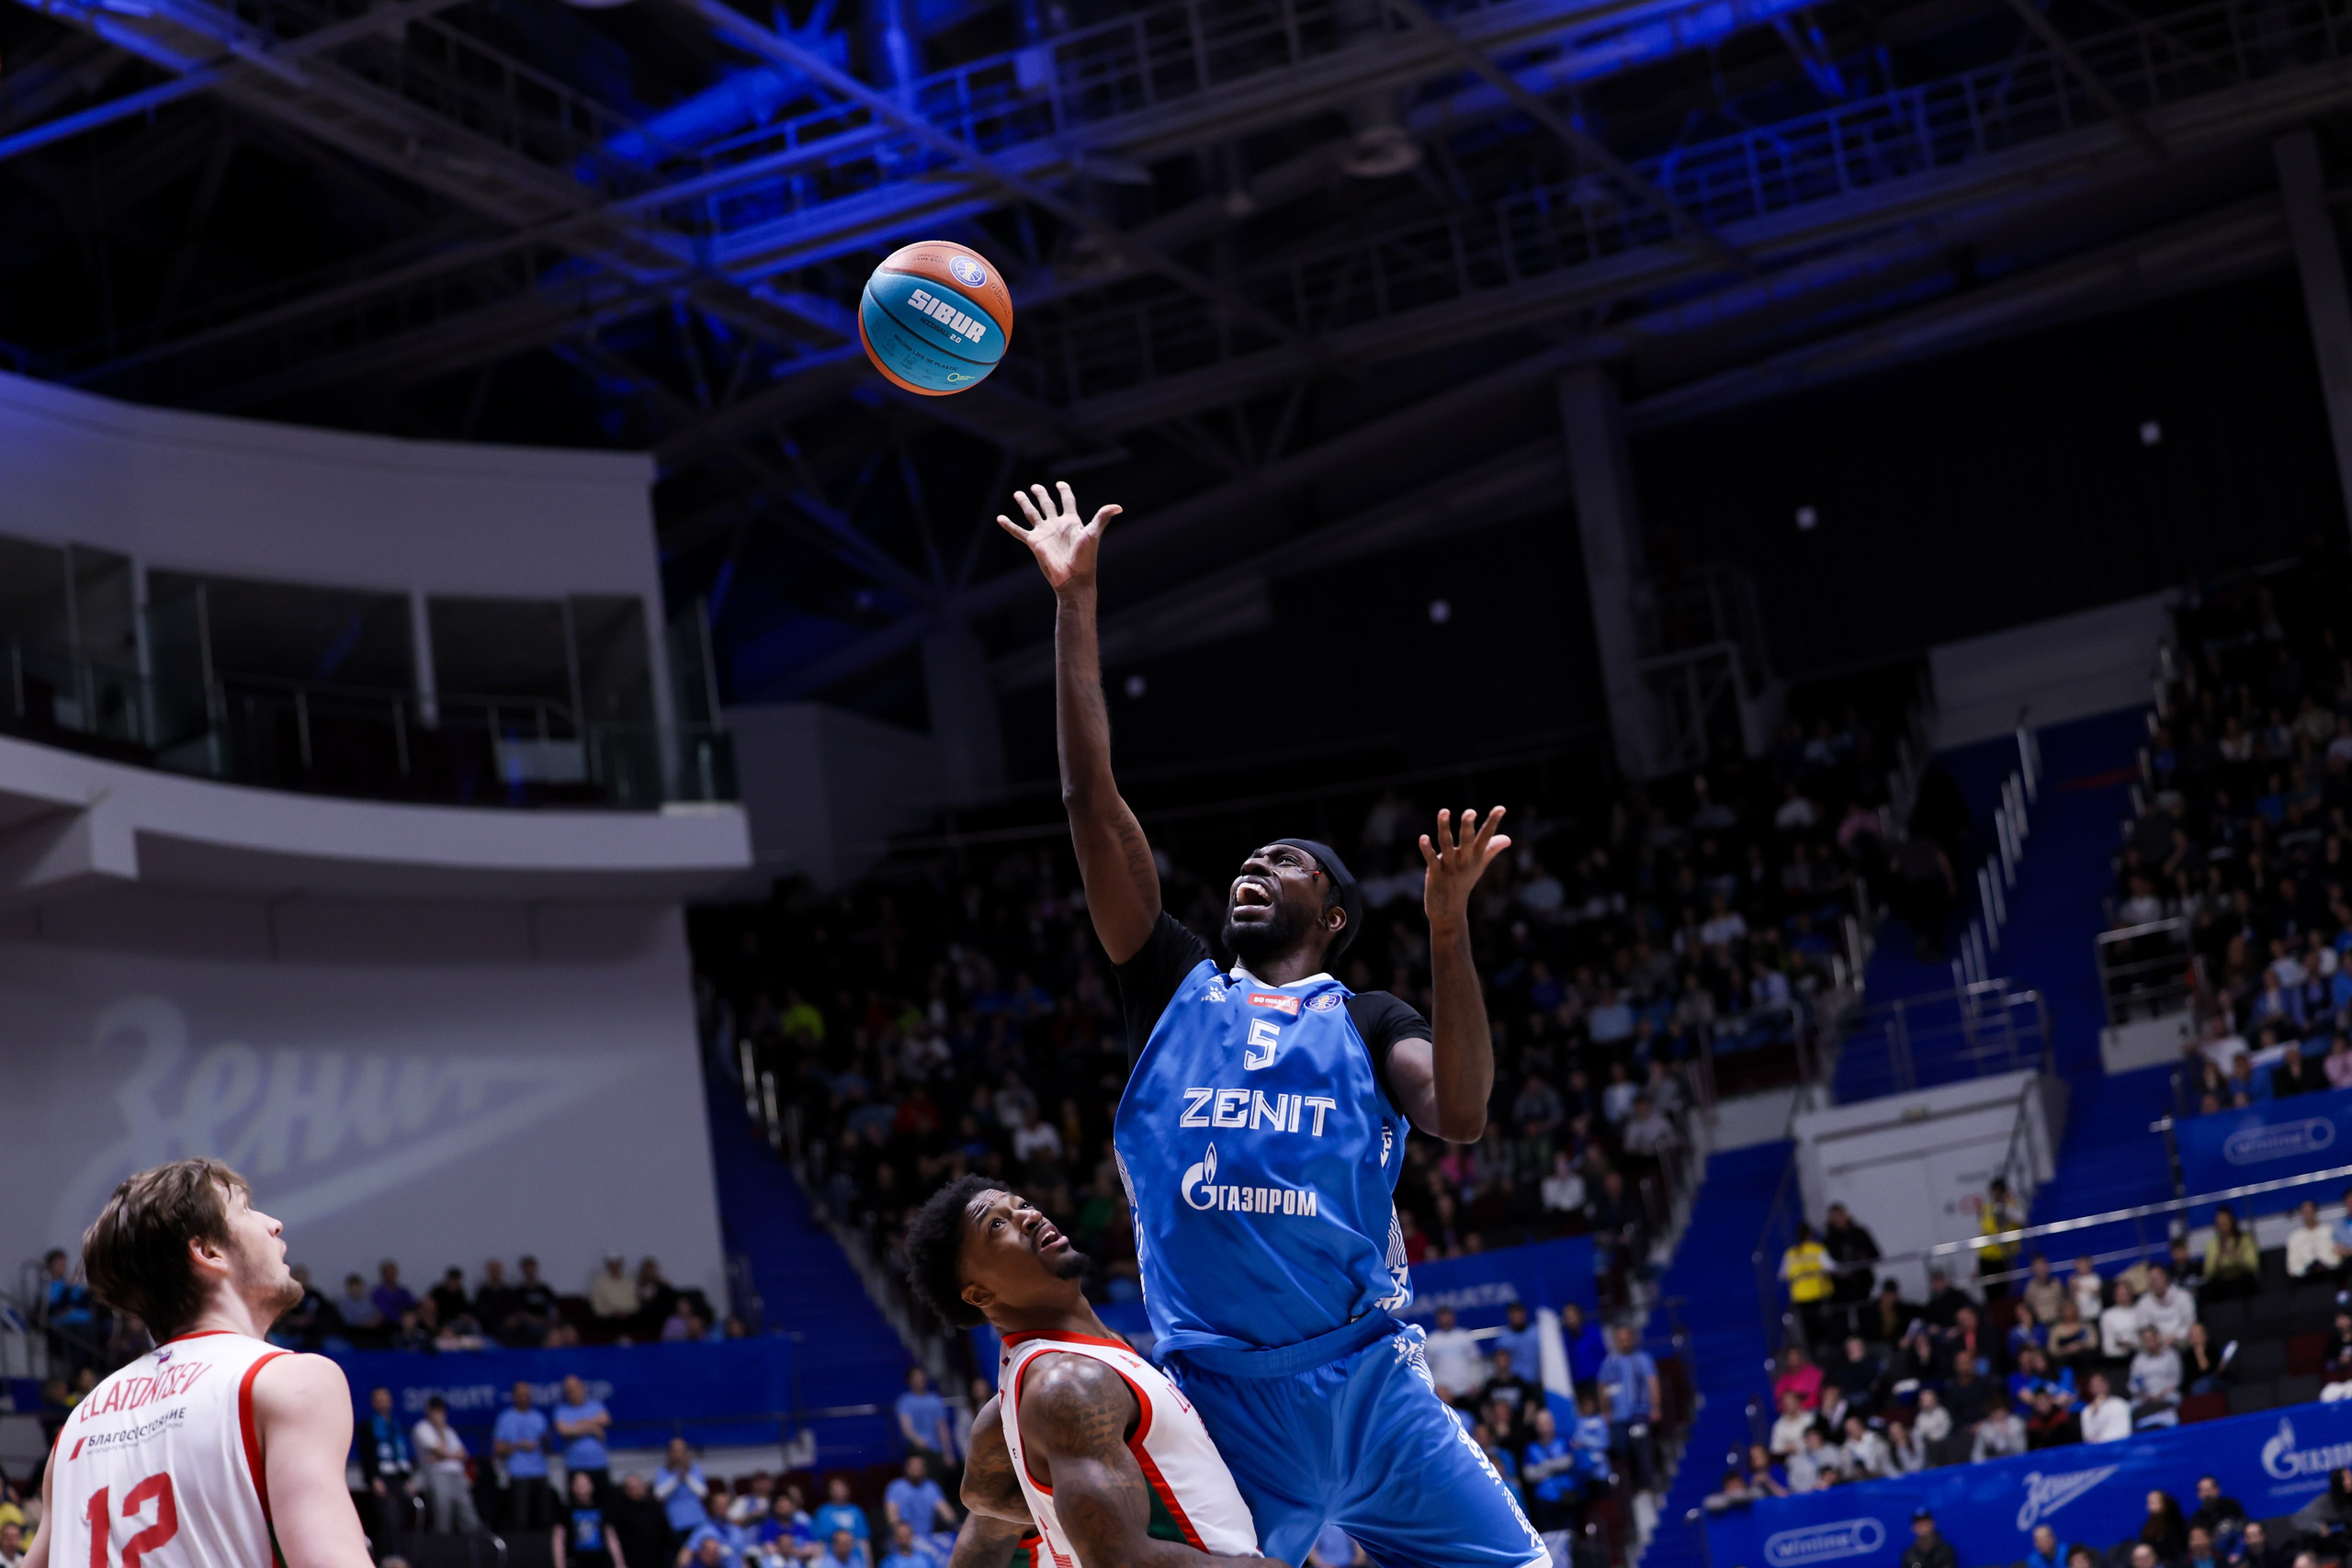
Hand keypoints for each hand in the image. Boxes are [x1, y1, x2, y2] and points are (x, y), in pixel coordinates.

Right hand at [997, 481, 1120, 591]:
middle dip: (1042, 495)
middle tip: (1035, 486)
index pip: (1067, 501)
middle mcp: (1057, 525)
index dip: (1064, 492)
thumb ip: (1102, 518)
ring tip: (1018, 493)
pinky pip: (1019, 532)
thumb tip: (1118, 507)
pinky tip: (1000, 518)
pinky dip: (1010, 525)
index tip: (1060, 484)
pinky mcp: (1034, 543)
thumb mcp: (1093, 534)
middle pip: (1047, 505)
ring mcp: (1044, 533)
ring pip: (1032, 514)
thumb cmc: (1085, 558)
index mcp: (1071, 522)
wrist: (1073, 579)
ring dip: (1025, 504)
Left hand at [1420, 806, 1509, 929]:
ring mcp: (1450, 867)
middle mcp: (1464, 861)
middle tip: (1470, 812)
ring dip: (1444, 828)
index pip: (1486, 837)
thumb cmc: (1464, 883)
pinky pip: (1431, 859)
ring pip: (1446, 845)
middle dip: (1468, 826)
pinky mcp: (1435, 873)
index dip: (1493, 822)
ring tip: (1444, 811)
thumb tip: (1508, 838)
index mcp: (1476, 857)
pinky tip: (1423, 838)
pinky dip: (1427, 849)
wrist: (1450, 911)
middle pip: (1467, 841)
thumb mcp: (1479, 866)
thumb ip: (1491, 850)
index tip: (1501, 808)